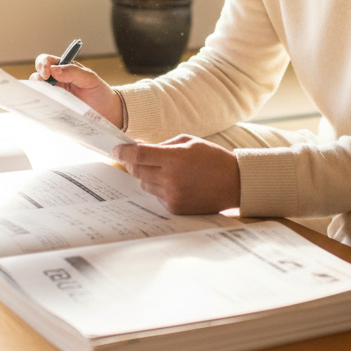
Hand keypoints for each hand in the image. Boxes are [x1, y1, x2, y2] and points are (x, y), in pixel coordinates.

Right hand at [31, 56, 123, 128]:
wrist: (108, 113)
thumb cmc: (99, 92)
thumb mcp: (90, 79)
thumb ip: (73, 72)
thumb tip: (53, 70)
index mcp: (63, 69)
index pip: (46, 61)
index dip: (42, 65)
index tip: (46, 74)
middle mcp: (55, 81)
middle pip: (37, 76)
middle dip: (37, 79)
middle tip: (43, 86)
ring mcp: (54, 96)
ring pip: (37, 92)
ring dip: (37, 94)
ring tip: (43, 98)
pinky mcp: (54, 110)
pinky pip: (43, 108)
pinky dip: (41, 107)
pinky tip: (46, 109)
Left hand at [113, 135, 240, 213]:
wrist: (234, 183)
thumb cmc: (211, 158)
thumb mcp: (187, 142)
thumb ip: (162, 145)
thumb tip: (138, 147)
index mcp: (174, 158)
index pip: (138, 155)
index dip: (123, 151)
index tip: (116, 148)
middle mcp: (170, 179)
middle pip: (136, 170)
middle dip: (132, 161)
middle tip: (136, 155)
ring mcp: (172, 195)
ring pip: (144, 183)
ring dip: (146, 174)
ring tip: (163, 168)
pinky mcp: (175, 207)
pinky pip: (156, 195)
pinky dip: (158, 186)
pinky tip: (174, 181)